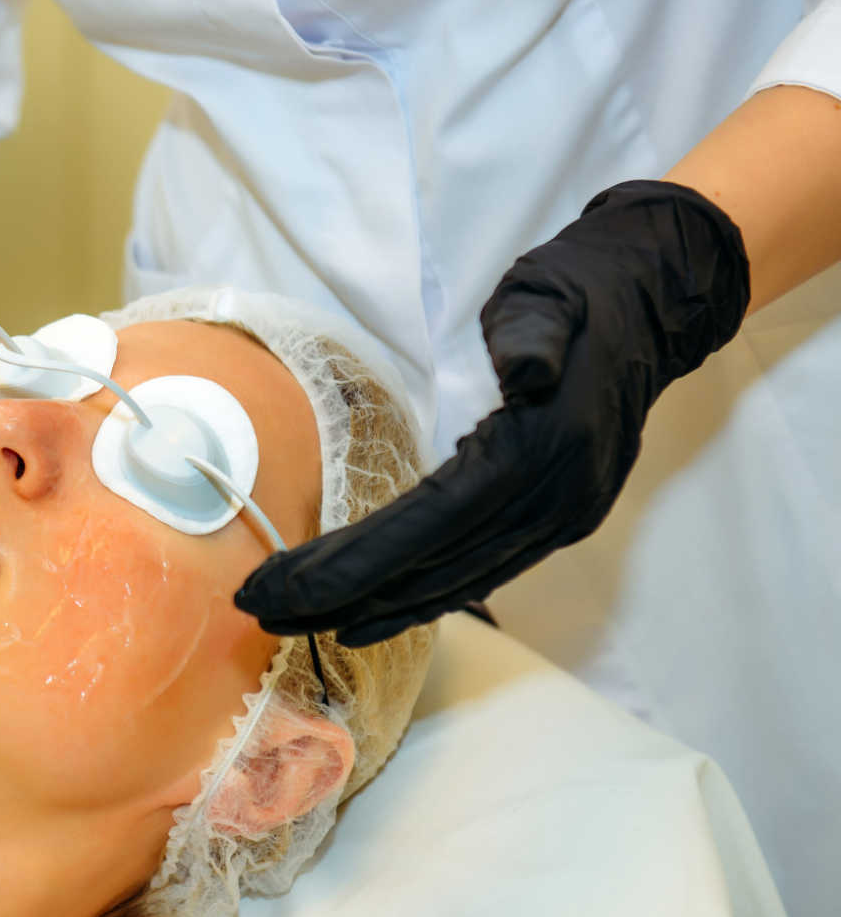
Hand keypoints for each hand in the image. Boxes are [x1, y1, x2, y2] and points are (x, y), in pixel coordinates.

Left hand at [234, 180, 750, 645]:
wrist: (654, 300)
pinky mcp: (556, 521)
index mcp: (540, 452)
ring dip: (372, 610)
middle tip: (262, 611)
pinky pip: (478, 575)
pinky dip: (420, 600)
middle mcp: (552, 502)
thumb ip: (531, 334)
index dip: (351, 565)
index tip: (281, 586)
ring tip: (299, 622)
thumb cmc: (579, 293)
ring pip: (452, 586)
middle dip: (340, 599)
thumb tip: (527, 367)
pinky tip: (370, 614)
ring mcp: (559, 519)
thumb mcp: (546, 297)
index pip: (427, 525)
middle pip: (430, 571)